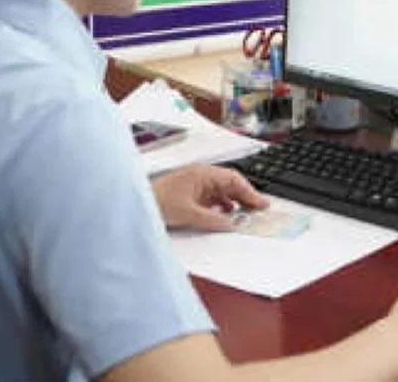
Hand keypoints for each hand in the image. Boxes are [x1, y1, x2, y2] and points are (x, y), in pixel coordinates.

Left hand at [151, 165, 267, 231]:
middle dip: (244, 196)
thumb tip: (231, 224)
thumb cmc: (156, 201)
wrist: (137, 205)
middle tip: (258, 210)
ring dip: (234, 202)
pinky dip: (222, 206)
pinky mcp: (190, 194)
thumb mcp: (189, 213)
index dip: (249, 191)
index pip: (233, 179)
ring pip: (222, 191)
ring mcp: (195, 185)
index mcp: (202, 173)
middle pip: (230, 184)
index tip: (260, 203)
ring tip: (245, 214)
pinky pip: (212, 198)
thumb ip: (213, 219)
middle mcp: (201, 176)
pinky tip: (225, 215)